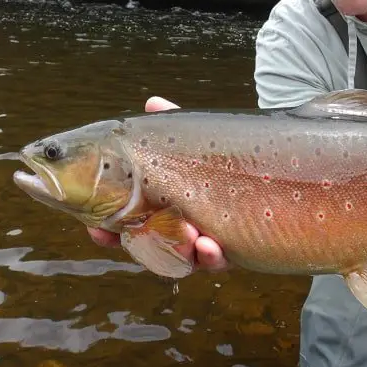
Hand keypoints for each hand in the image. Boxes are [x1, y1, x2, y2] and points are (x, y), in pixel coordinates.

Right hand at [87, 96, 229, 272]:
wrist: (268, 174)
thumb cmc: (219, 159)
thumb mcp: (194, 142)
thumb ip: (173, 127)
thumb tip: (153, 103)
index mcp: (161, 207)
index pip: (128, 224)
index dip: (109, 231)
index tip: (98, 230)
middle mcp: (180, 229)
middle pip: (148, 247)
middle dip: (137, 244)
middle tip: (134, 235)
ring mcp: (203, 243)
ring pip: (182, 258)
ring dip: (178, 250)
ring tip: (185, 235)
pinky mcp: (231, 252)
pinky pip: (217, 263)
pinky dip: (211, 258)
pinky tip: (210, 246)